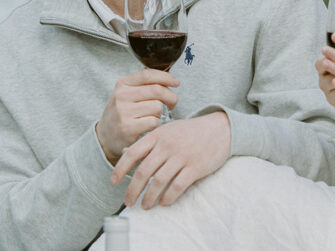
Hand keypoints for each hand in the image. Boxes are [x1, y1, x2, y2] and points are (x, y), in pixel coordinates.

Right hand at [95, 68, 179, 163]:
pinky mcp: (128, 128)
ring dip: (161, 113)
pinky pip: (154, 122)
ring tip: (154, 116)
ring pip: (157, 106)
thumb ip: (143, 85)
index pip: (148, 74)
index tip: (176, 83)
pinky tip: (150, 126)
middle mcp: (121, 96)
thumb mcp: (126, 95)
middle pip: (157, 90)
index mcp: (122, 84)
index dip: (166, 77)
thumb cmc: (122, 114)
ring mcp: (124, 112)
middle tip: (172, 103)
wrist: (105, 138)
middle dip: (171, 97)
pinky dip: (157, 124)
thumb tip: (169, 79)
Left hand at [111, 111, 230, 208]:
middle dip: (133, 190)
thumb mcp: (167, 130)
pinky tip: (164, 202)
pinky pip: (178, 186)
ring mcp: (182, 156)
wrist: (220, 129)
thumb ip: (148, 142)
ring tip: (145, 205)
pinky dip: (168, 197)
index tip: (113, 182)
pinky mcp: (196, 167)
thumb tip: (125, 153)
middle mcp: (168, 145)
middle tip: (128, 202)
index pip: (133, 153)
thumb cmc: (190, 131)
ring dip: (149, 197)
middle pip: (144, 171)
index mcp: (158, 135)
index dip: (120, 169)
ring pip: (159, 182)